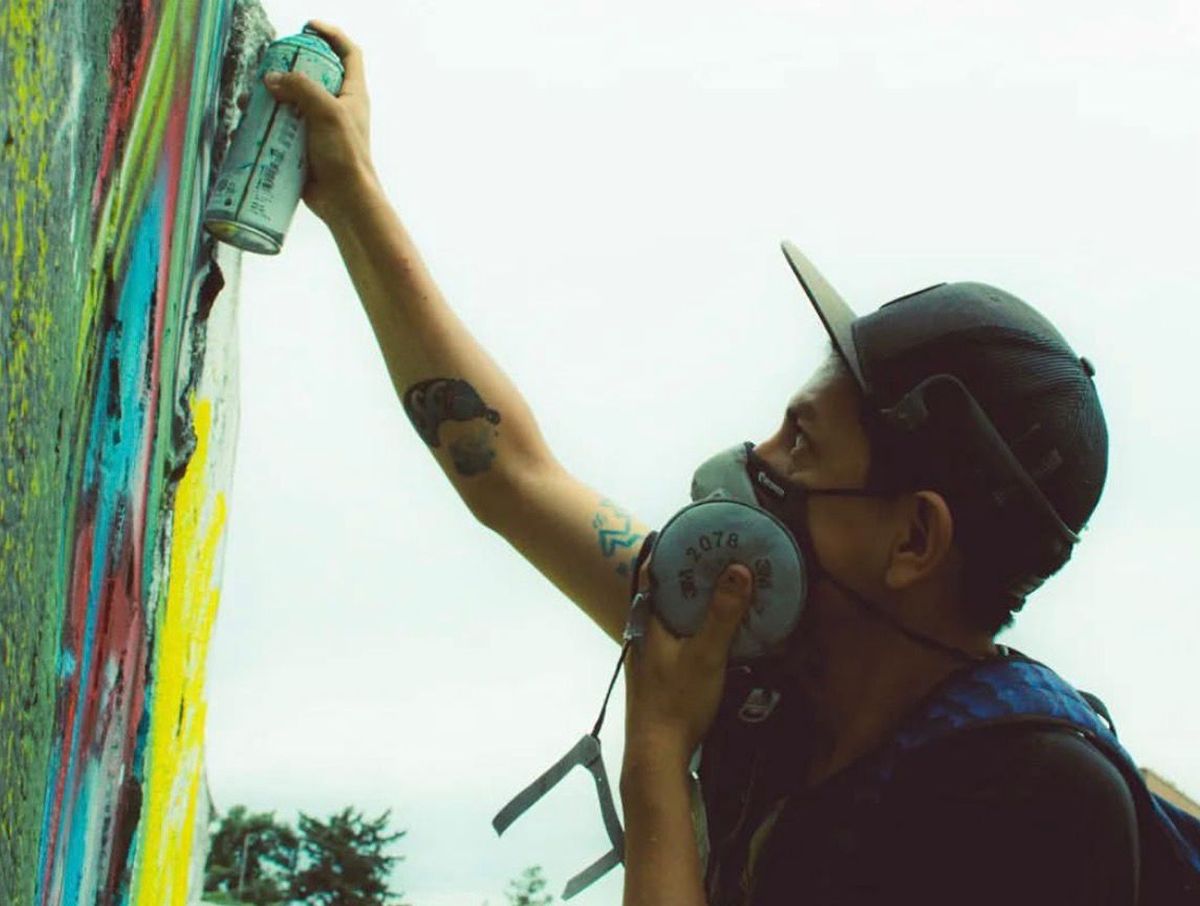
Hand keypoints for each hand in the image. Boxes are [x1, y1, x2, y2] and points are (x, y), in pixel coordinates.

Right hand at [263, 20, 377, 223]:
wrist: (344, 201)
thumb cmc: (345, 156)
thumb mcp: (327, 113)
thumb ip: (302, 89)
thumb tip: (272, 79)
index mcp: (352, 94)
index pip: (349, 54)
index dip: (331, 35)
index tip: (308, 26)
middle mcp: (337, 108)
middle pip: (312, 76)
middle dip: (288, 67)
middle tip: (268, 66)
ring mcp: (319, 128)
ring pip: (292, 103)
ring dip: (270, 98)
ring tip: (250, 99)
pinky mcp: (304, 147)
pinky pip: (281, 128)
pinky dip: (264, 124)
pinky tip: (246, 124)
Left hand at [623, 555, 754, 774]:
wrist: (657, 754)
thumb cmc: (677, 701)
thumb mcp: (706, 654)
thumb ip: (723, 614)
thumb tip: (738, 570)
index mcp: (647, 622)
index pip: (651, 573)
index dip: (669, 551)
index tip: (693, 534)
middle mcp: (644, 635)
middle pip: (664, 594)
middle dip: (689, 576)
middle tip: (719, 558)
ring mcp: (650, 657)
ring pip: (672, 618)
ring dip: (694, 603)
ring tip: (723, 588)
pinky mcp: (660, 675)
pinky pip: (678, 638)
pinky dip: (695, 627)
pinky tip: (717, 631)